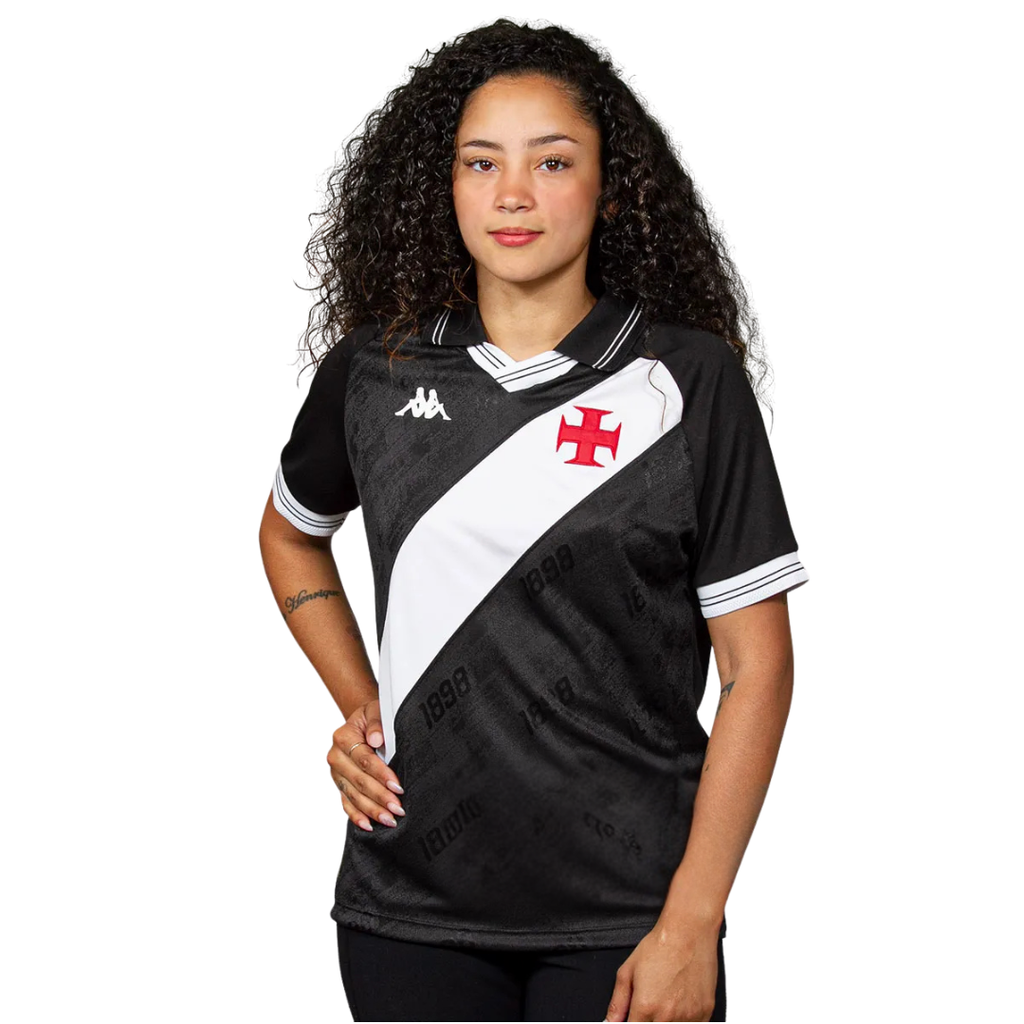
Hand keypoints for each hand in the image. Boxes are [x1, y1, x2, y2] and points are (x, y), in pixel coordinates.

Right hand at [326, 699, 404, 830]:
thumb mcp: (376, 710)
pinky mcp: (340, 785)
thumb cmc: (371, 717)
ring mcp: (336, 774)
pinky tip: (369, 826)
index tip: (397, 786)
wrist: (360, 722)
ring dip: (372, 810)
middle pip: (359, 782)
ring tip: (389, 820)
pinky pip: (346, 803)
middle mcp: (336, 757)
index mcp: (343, 738)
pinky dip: (356, 816)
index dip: (381, 774)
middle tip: (398, 809)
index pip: (364, 759)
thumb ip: (377, 722)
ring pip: (354, 796)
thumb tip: (376, 739)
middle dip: (380, 797)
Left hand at [604, 919, 718, 1021]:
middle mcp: (668, 1016)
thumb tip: (611, 1022)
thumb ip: (617, 1002)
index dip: (631, 1023)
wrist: (688, 933)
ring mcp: (688, 1017)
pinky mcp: (705, 1014)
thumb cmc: (660, 947)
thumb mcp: (628, 971)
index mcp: (646, 1006)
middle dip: (648, 1021)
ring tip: (666, 1000)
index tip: (634, 1017)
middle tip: (650, 1006)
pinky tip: (679, 1003)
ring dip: (666, 1021)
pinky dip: (684, 1020)